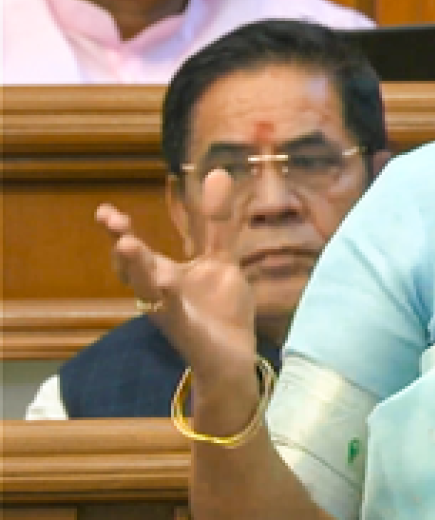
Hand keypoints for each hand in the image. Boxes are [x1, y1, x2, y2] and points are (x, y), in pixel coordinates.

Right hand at [102, 170, 257, 381]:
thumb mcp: (221, 259)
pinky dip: (169, 301)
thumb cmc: (220, 310)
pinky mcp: (188, 331)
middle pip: (135, 268)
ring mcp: (171, 313)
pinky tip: (166, 285)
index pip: (137, 250)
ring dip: (138, 269)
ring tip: (126, 245)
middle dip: (123, 246)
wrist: (234, 357)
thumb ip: (217, 222)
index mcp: (164, 275)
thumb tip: (216, 173)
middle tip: (112, 222)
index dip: (119, 231)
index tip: (104, 211)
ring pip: (148, 290)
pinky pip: (175, 315)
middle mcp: (159, 293)